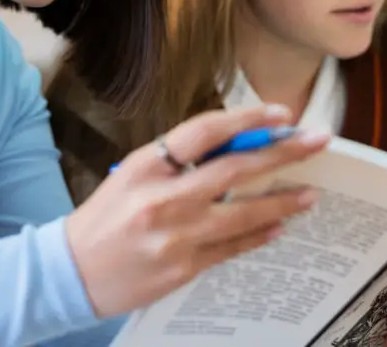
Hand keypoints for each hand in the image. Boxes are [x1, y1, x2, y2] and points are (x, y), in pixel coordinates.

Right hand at [65, 104, 329, 316]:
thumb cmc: (104, 218)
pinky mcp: (183, 267)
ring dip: (282, 200)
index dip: (247, 118)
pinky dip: (258, 235)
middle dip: (282, 150)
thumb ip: (178, 162)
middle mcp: (163, 198)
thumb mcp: (133, 175)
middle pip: (235, 168)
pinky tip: (280, 226)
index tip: (280, 112)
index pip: (205, 131)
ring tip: (310, 193)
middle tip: (317, 140)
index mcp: (147, 166)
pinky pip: (232, 248)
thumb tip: (236, 147)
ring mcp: (175, 235)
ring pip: (243, 213)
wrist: (69, 272)